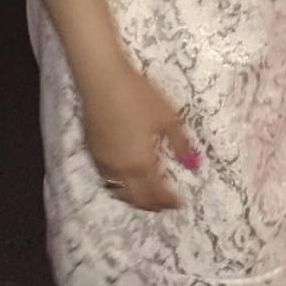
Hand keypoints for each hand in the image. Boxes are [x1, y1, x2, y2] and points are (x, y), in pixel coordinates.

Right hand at [82, 60, 193, 211]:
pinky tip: (125, 177)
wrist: (102, 79)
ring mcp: (103, 160)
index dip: (168, 201)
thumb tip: (193, 163)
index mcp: (141, 162)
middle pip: (136, 198)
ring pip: (118, 190)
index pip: (156, 192)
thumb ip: (180, 143)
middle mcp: (120, 168)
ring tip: (146, 196)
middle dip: (151, 205)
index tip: (179, 203)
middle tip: (164, 206)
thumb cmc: (138, 95)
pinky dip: (119, 185)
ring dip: (133, 198)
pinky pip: (106, 178)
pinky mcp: (92, 149)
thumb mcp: (167, 117)